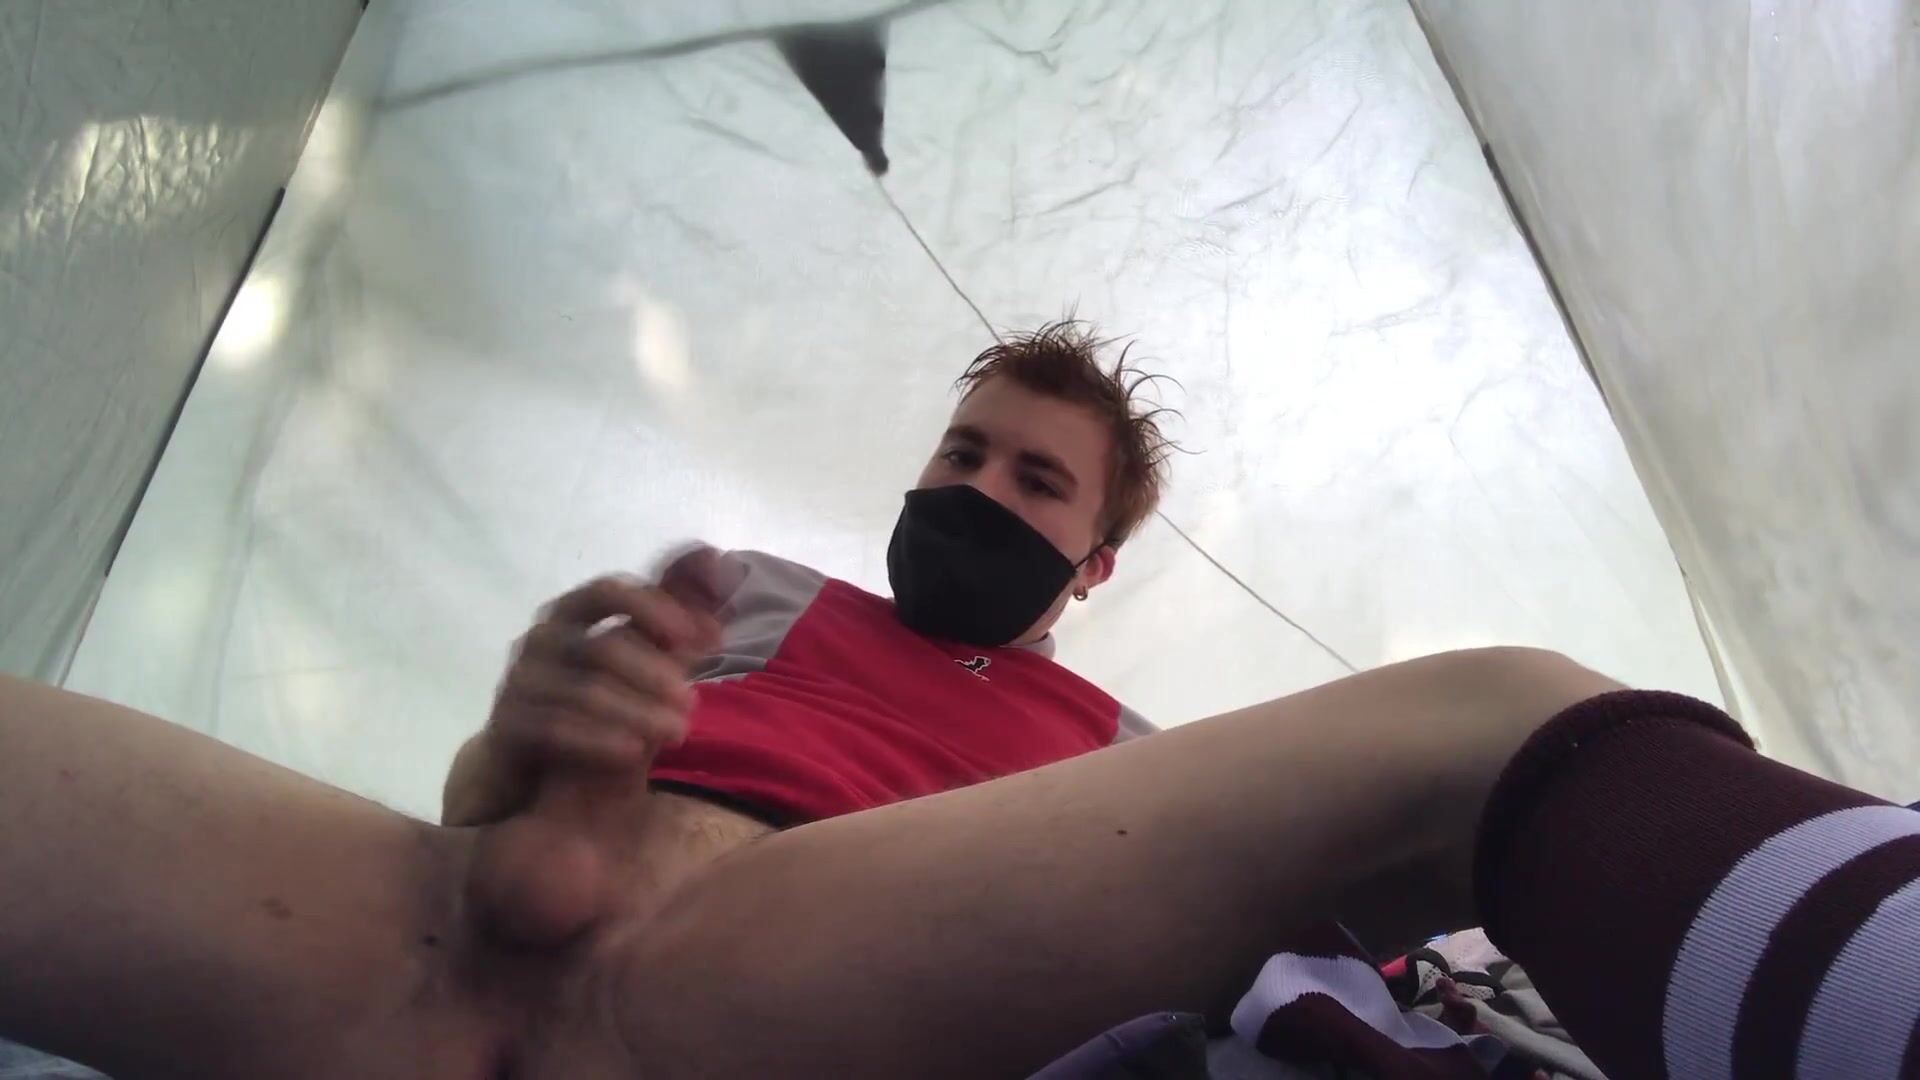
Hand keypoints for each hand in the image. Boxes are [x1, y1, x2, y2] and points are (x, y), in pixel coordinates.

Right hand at [460, 548, 733, 947]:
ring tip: (677, 732)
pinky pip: (553, 727)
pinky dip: (597, 738)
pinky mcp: (508, 724)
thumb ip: (677, 606)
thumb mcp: (645, 652)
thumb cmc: (597, 695)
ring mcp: (520, 681)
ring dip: (635, 711)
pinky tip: (633, 752)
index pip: (608, 591)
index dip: (653, 609)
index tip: (701, 637)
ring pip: (583, 691)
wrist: (532, 761)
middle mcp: (542, 639)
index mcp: (572, 612)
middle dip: (653, 673)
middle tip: (692, 701)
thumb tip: (714, 557)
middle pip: (600, 647)